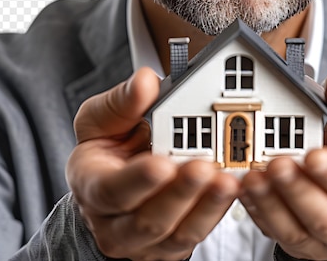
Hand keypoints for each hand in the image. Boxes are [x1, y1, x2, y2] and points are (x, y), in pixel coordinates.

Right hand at [66, 67, 239, 260]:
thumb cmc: (107, 145)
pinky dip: (217, 211)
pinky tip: (233, 188)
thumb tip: (144, 82)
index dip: (139, 180)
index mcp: (92, 187)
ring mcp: (145, 241)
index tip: (162, 164)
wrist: (116, 174)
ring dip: (206, 207)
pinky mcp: (173, 244)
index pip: (112, 191)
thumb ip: (123, 100)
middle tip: (203, 167)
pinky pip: (197, 233)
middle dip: (181, 193)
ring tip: (227, 180)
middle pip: (149, 220)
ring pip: (178, 234)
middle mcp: (115, 224)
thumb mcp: (104, 116)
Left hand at [240, 71, 326, 259]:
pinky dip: (254, 207)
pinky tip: (243, 186)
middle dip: (297, 190)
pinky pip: (270, 229)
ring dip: (270, 201)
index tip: (314, 154)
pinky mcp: (293, 238)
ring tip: (254, 175)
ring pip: (294, 230)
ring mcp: (321, 238)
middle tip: (277, 163)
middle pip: (325, 219)